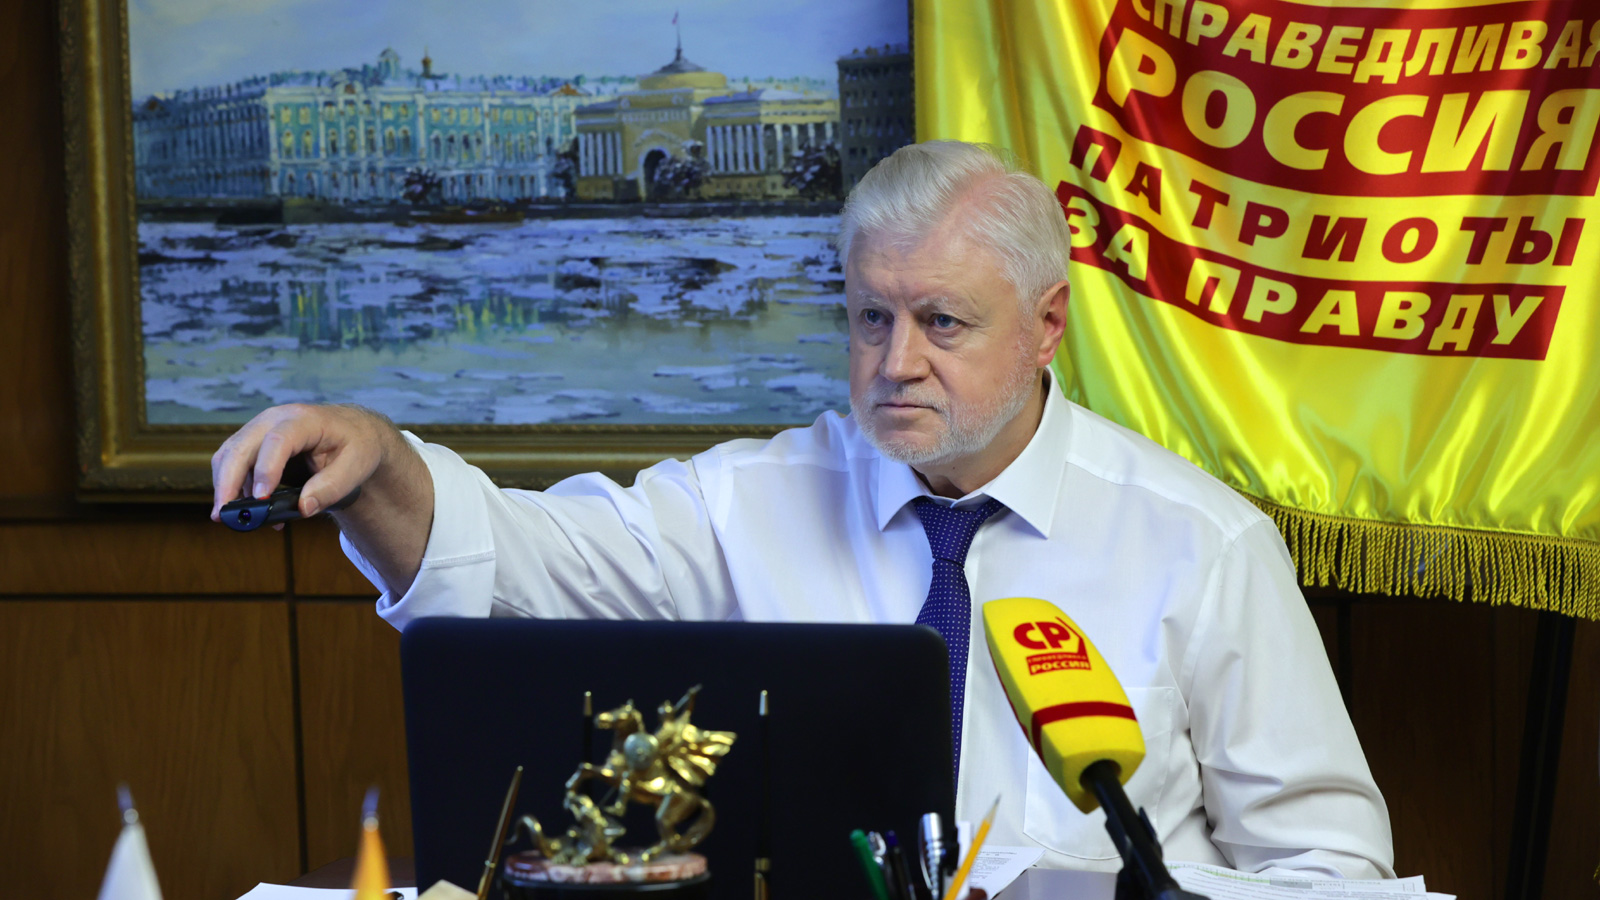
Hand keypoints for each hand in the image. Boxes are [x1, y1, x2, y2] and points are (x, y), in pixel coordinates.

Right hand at [210, 404, 392, 522]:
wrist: (354, 431)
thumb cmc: (357, 445)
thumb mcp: (357, 466)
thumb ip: (332, 487)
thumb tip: (304, 507)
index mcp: (305, 420)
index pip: (278, 441)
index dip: (266, 469)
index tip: (261, 499)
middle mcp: (276, 419)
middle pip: (241, 446)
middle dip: (228, 481)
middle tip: (224, 514)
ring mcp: (261, 428)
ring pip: (230, 454)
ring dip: (226, 486)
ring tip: (236, 517)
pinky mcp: (255, 442)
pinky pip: (235, 462)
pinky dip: (236, 486)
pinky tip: (253, 508)